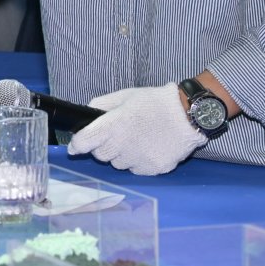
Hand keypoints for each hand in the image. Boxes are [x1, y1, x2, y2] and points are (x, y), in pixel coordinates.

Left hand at [66, 82, 205, 175]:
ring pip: (118, 164)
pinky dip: (138, 161)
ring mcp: (138, 160)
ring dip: (121, 155)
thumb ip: (101, 105)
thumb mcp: (124, 96)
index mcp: (112, 126)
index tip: (76, 146)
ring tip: (136, 140)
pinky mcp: (153, 169)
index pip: (84, 142)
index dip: (77, 144)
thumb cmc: (154, 102)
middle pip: (100, 155)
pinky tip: (148, 147)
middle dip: (103, 147)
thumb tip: (87, 115)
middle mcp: (122, 146)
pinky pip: (136, 169)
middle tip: (116, 136)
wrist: (188, 115)